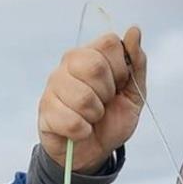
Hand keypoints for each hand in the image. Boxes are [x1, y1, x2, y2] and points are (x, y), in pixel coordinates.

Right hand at [38, 27, 145, 172]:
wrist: (94, 151)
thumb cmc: (111, 120)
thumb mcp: (133, 94)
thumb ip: (137, 64)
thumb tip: (134, 32)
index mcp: (92, 54)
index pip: (109, 43)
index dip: (121, 69)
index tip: (118, 85)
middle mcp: (69, 63)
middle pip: (95, 66)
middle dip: (107, 93)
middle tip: (103, 104)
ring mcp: (54, 85)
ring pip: (83, 97)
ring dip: (94, 115)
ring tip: (91, 118)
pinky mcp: (45, 110)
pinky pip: (71, 121)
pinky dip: (82, 131)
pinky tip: (80, 131)